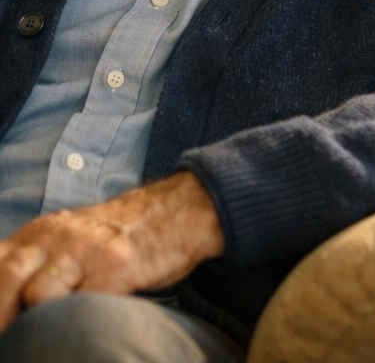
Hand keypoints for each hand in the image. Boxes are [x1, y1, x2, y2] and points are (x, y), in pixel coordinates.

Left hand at [0, 172, 223, 331]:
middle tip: (12, 342)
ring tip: (43, 341)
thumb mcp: (67, 239)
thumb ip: (34, 265)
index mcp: (39, 234)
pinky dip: (75, 325)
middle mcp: (57, 237)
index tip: (2, 327)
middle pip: (5, 280)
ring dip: (34, 323)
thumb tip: (8, 303)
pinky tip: (81, 333)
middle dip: (2, 317)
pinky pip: (84, 305)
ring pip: (38, 293)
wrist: (179, 209)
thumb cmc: (121, 235)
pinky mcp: (118, 266)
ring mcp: (88, 250)